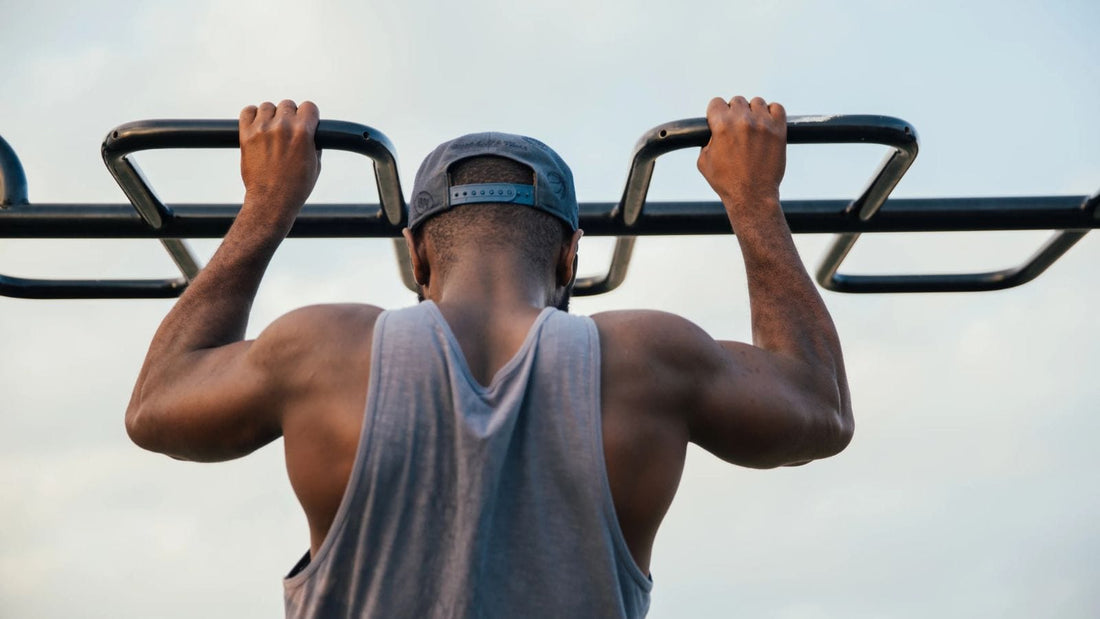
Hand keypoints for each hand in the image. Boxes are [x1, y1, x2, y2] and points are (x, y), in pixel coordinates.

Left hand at [239, 100, 321, 219]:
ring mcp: (263, 129)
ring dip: (271, 116)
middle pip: (287, 105)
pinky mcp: (246, 135)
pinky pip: (247, 111)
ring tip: (271, 131)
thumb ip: (313, 143)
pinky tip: (257, 126)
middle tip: (287, 132)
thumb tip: (311, 131)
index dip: (309, 115)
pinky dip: (252, 116)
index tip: (306, 122)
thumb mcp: (315, 165)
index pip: (309, 106)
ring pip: (267, 106)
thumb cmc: (296, 187)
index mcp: (303, 132)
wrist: (272, 201)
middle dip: (290, 116)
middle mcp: (283, 127)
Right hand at [697, 96, 785, 213]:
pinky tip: (766, 125)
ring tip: (752, 128)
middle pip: (737, 101)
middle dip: (734, 113)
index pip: (717, 102)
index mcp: (722, 126)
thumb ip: (707, 141)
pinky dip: (772, 113)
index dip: (716, 113)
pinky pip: (777, 108)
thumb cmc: (726, 182)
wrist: (751, 196)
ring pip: (757, 102)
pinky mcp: (779, 130)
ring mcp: (763, 124)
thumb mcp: (703, 162)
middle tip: (736, 129)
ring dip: (753, 112)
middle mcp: (743, 121)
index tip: (719, 121)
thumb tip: (712, 133)